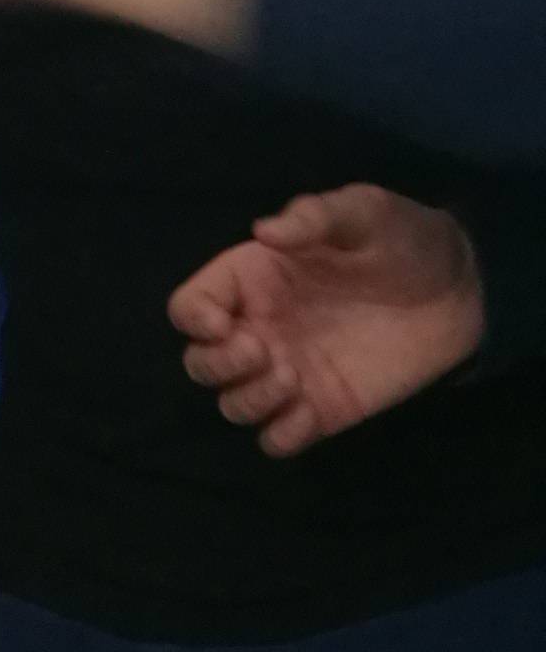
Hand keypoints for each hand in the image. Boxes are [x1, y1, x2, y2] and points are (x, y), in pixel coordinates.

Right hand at [168, 185, 484, 456]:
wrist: (462, 289)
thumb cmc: (404, 240)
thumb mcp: (364, 211)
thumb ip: (315, 215)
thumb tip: (264, 230)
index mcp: (252, 280)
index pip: (189, 307)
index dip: (193, 319)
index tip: (223, 324)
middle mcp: (258, 329)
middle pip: (199, 364)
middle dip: (218, 365)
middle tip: (265, 351)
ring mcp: (287, 374)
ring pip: (232, 406)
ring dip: (248, 400)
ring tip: (292, 378)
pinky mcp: (320, 410)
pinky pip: (277, 440)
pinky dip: (281, 435)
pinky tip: (309, 414)